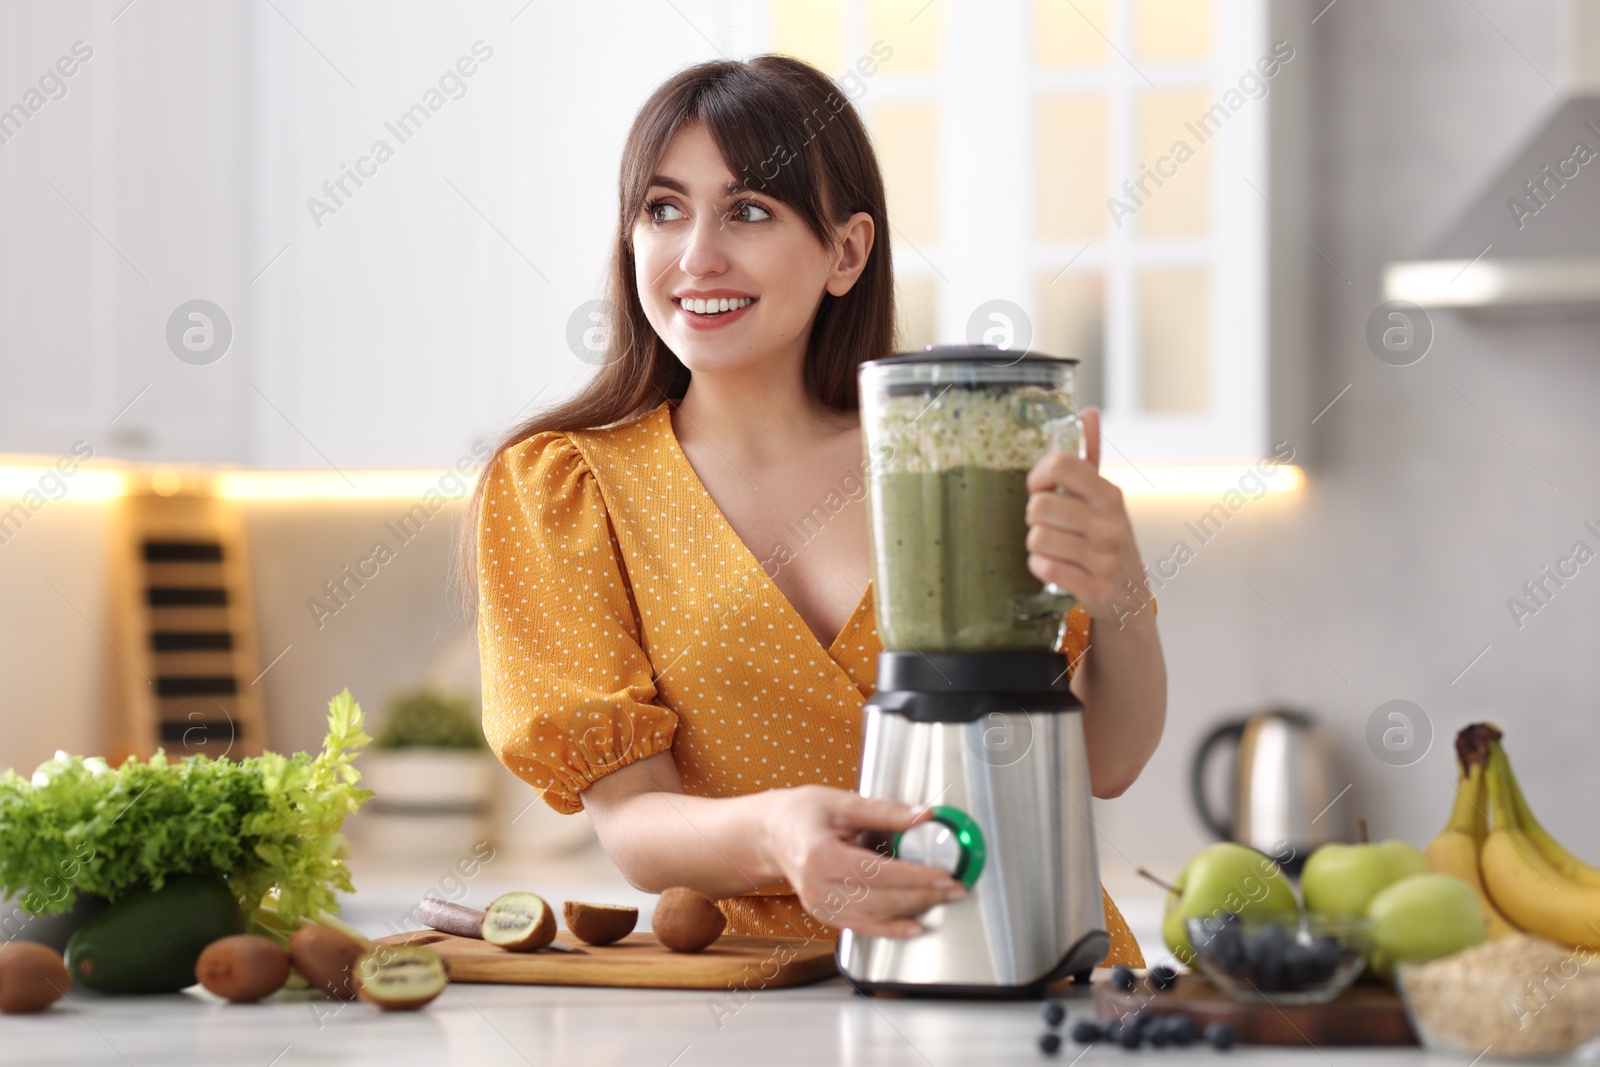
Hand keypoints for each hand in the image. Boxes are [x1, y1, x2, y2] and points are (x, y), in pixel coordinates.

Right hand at [759, 785, 965, 937]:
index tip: (944, 874)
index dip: (914, 876)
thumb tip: (923, 816)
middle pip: (878, 899)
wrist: (772, 834)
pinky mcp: (824, 914)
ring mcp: (819, 905)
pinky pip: (861, 927)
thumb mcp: (841, 802)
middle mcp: (817, 887)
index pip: (876, 872)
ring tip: (940, 900)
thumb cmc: (801, 813)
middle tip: (953, 887)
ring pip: (873, 917)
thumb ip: (884, 811)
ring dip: (911, 911)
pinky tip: (913, 926)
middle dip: (921, 895)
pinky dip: (889, 929)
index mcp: (819, 856)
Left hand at [1024, 407, 1148, 623]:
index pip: (1061, 465)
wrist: (1130, 597)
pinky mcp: (1095, 588)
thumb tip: (1089, 412)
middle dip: (1035, 518)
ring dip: (1037, 545)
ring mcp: (1104, 557)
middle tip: (1050, 525)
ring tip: (1056, 548)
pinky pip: (1044, 568)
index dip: (1038, 476)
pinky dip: (1041, 568)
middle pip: (1038, 507)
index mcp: (1109, 494)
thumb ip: (1090, 456)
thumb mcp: (1103, 497)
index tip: (1041, 488)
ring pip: (1037, 539)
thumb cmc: (1107, 538)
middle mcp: (1110, 523)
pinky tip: (1057, 568)